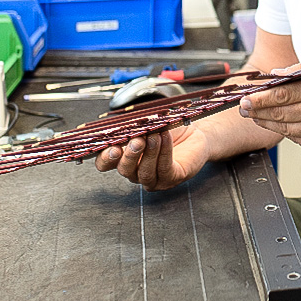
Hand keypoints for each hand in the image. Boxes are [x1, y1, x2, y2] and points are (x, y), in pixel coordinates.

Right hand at [94, 124, 208, 190]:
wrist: (196, 132)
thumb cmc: (168, 128)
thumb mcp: (148, 123)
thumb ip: (133, 124)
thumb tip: (123, 121)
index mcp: (124, 158)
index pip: (105, 164)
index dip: (104, 158)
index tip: (112, 147)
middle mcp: (136, 172)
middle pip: (124, 170)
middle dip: (129, 155)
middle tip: (136, 140)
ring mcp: (153, 179)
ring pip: (145, 172)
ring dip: (149, 153)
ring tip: (154, 135)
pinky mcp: (171, 179)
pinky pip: (164, 168)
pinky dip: (164, 151)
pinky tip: (165, 137)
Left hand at [239, 64, 300, 153]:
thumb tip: (275, 75)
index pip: (282, 94)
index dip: (260, 98)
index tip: (246, 98)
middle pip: (279, 113)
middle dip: (257, 111)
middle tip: (243, 108)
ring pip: (284, 128)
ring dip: (266, 123)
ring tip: (255, 116)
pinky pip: (296, 139)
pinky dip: (284, 131)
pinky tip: (277, 125)